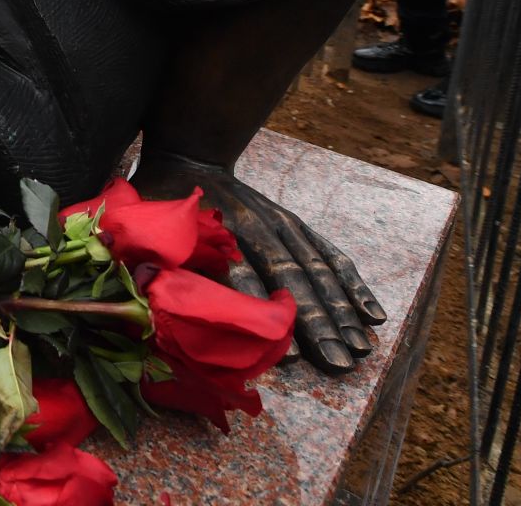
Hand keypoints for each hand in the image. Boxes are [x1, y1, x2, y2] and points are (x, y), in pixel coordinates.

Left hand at [130, 152, 381, 373]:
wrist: (190, 155)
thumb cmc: (162, 202)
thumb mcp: (148, 226)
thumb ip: (157, 262)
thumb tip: (160, 302)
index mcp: (218, 227)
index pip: (242, 274)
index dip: (264, 313)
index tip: (282, 352)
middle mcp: (257, 224)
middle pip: (290, 277)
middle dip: (316, 323)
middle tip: (337, 365)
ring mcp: (282, 223)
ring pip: (317, 270)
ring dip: (340, 309)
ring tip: (359, 349)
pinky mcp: (296, 225)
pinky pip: (331, 255)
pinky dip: (352, 284)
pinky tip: (372, 314)